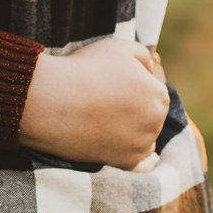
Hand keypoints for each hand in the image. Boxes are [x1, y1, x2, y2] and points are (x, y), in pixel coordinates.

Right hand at [19, 38, 168, 172]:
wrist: (53, 99)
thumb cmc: (85, 69)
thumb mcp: (120, 47)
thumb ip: (144, 56)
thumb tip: (151, 70)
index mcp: (159, 94)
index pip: (153, 90)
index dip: (133, 84)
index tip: (112, 83)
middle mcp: (156, 122)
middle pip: (151, 115)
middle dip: (136, 109)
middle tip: (107, 102)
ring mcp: (141, 144)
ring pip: (147, 137)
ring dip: (136, 131)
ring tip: (107, 121)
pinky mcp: (124, 163)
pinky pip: (144, 165)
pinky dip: (145, 160)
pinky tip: (143, 156)